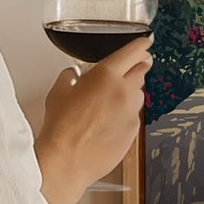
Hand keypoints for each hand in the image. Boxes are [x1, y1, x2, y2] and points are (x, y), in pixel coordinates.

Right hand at [35, 35, 152, 203]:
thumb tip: (73, 75)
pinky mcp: (133, 132)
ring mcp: (131, 113)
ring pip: (138, 95)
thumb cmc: (61, 127)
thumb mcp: (58, 92)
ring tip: (111, 101)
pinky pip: (133, 117)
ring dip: (130, 93)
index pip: (132, 52)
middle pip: (141, 71)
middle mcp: (124, 91)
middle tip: (131, 67)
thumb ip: (70, 77)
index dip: (140, 45)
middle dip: (137, 67)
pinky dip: (125, 115)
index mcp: (106, 75)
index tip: (145, 42)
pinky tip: (109, 122)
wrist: (67, 160)